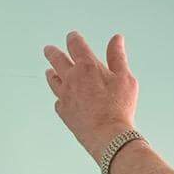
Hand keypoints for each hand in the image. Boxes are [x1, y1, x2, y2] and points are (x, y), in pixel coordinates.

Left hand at [43, 32, 139, 160]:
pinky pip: (57, 101)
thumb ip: (118, 57)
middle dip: (53, 52)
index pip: (75, 44)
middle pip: (56, 59)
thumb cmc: (119, 107)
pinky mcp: (63, 111)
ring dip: (51, 73)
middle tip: (48, 49)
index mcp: (87, 66)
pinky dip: (59, 97)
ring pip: (53, 80)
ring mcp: (64, 95)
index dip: (73, 38)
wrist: (108, 136)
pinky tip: (61, 98)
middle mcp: (71, 77)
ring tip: (49, 71)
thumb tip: (117, 38)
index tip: (72, 36)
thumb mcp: (125, 78)